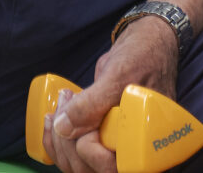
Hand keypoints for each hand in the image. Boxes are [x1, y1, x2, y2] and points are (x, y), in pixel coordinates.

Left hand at [45, 15, 179, 172]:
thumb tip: (64, 128)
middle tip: (65, 105)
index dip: (90, 150)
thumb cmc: (145, 56)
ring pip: (78, 165)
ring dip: (60, 140)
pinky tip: (54, 117)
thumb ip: (93, 103)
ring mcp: (116, 146)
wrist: (149, 43)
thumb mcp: (119, 75)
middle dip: (68, 141)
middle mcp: (133, 152)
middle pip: (90, 170)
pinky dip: (58, 140)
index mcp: (147, 145)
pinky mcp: (102, 138)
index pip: (111, 169)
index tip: (82, 118)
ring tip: (61, 105)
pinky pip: (76, 153)